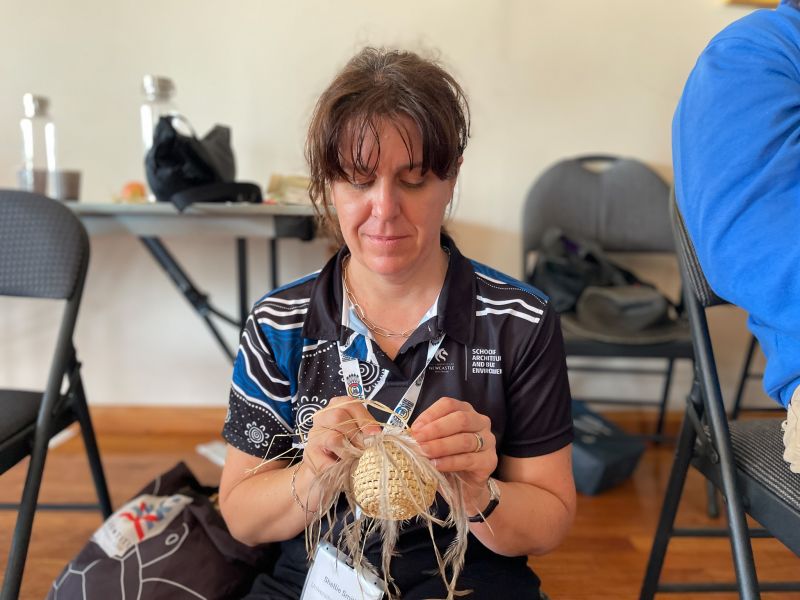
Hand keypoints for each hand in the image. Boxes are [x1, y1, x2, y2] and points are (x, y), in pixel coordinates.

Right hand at [301, 396, 380, 474]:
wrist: (329, 467)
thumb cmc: (349, 446)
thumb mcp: (360, 434)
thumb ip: (367, 431)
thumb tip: (375, 436)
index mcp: (337, 406)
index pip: (350, 404)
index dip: (364, 419)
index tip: (375, 434)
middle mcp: (323, 417)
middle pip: (338, 417)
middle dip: (356, 435)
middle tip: (364, 450)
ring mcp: (314, 435)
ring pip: (333, 438)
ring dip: (348, 453)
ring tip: (355, 461)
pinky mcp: (309, 454)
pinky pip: (326, 461)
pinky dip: (338, 467)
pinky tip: (343, 469)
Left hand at [410, 397, 497, 512]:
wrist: (465, 488)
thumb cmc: (447, 460)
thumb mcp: (434, 443)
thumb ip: (424, 435)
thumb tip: (405, 432)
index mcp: (465, 411)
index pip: (448, 404)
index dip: (430, 414)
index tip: (415, 428)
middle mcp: (480, 422)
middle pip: (460, 419)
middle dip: (436, 429)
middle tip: (418, 440)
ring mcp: (488, 441)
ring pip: (465, 440)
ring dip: (441, 446)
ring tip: (424, 453)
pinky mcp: (489, 461)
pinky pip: (469, 459)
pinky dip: (450, 462)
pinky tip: (436, 465)